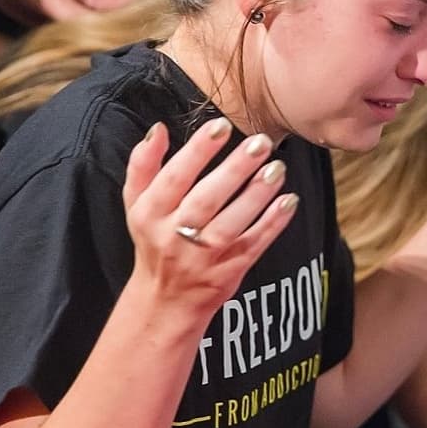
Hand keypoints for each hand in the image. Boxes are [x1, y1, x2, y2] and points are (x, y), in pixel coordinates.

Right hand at [120, 119, 299, 326]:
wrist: (165, 301)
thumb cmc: (154, 240)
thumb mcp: (137, 204)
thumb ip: (143, 165)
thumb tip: (158, 129)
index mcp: (150, 214)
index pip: (174, 177)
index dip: (197, 151)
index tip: (221, 126)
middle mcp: (174, 236)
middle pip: (206, 200)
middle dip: (234, 170)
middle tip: (260, 143)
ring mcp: (203, 257)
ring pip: (232, 224)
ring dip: (257, 195)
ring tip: (277, 168)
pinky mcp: (229, 271)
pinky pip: (254, 245)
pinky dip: (273, 224)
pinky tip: (289, 201)